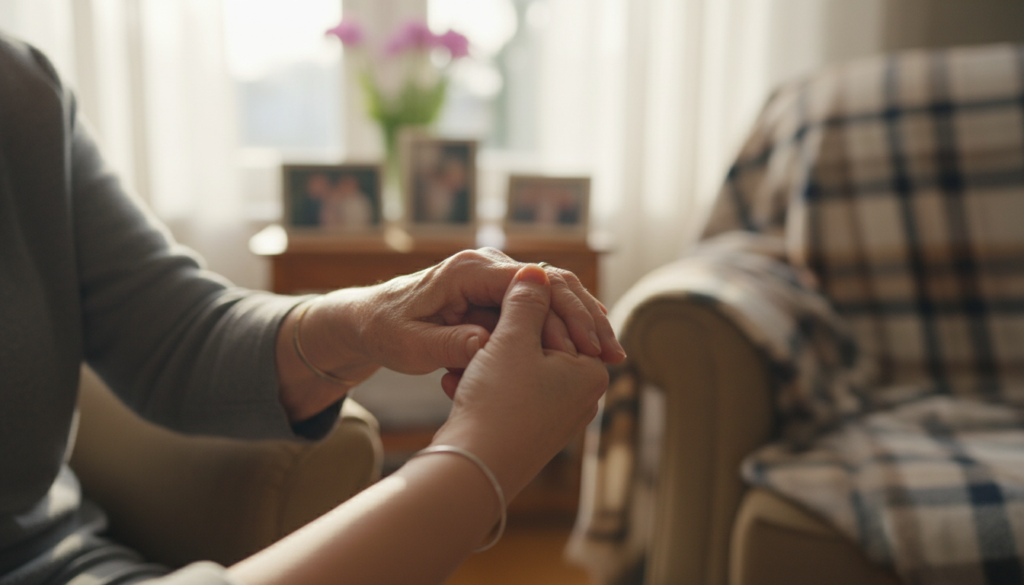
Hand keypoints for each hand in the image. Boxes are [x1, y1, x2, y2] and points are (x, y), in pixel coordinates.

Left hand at [311, 248, 623, 377]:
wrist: (370, 318)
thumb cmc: (387, 331)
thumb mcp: (410, 346)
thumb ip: (447, 345)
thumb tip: (486, 347)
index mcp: (468, 271)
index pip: (530, 283)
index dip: (562, 314)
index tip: (583, 347)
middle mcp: (487, 266)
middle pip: (552, 282)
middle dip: (586, 315)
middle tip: (612, 352)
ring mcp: (495, 278)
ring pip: (554, 291)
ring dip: (584, 320)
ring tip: (611, 354)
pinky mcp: (498, 294)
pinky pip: (541, 304)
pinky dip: (567, 324)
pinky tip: (590, 349)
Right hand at [431, 264, 608, 497]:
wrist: (473, 468)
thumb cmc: (498, 401)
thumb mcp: (513, 339)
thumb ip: (527, 300)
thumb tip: (538, 271)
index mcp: (592, 374)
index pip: (563, 320)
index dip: (523, 310)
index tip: (492, 307)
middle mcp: (583, 399)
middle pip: (537, 345)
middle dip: (498, 339)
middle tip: (472, 337)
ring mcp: (557, 419)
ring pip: (515, 370)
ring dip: (484, 362)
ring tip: (461, 367)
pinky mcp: (530, 433)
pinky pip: (507, 395)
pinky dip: (482, 386)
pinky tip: (457, 388)